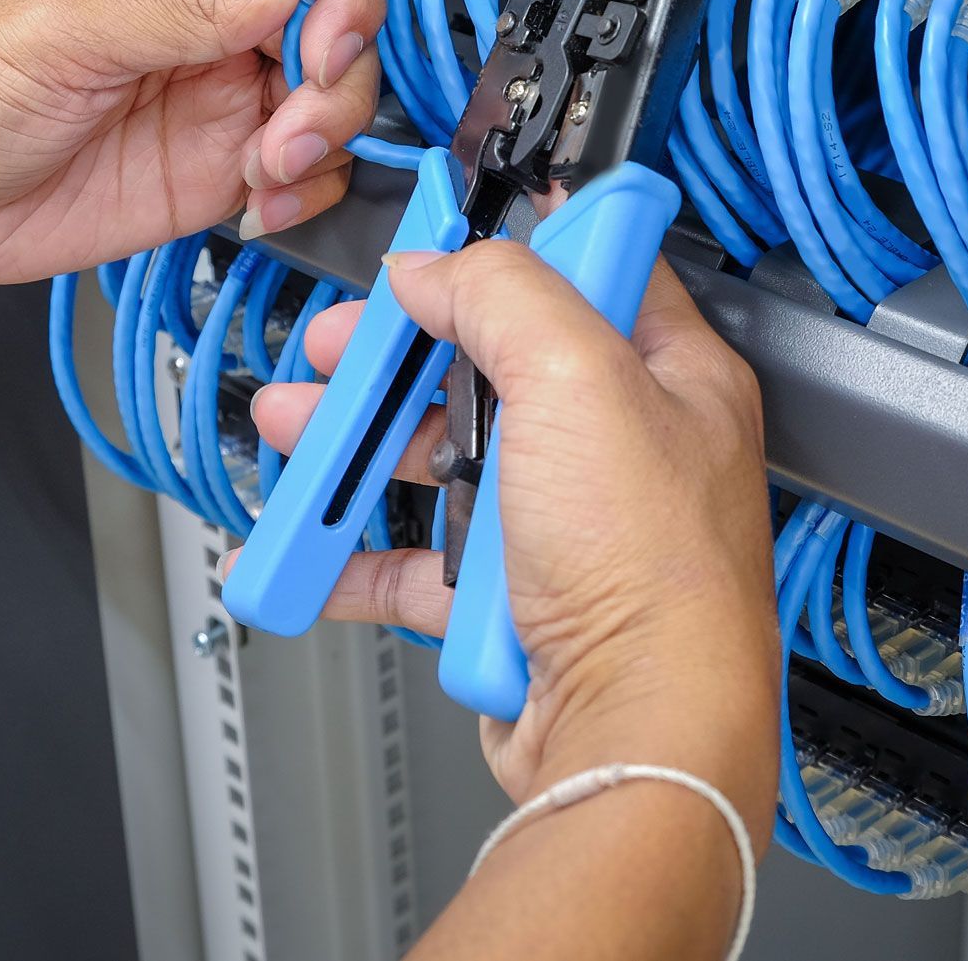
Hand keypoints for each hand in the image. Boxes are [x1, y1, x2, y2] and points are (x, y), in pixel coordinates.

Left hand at [0, 0, 382, 285]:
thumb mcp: (63, 35)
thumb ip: (186, 8)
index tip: (321, 41)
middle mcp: (216, 30)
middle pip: (340, 29)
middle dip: (338, 81)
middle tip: (288, 129)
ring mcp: (223, 105)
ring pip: (335, 106)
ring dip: (326, 143)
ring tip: (266, 173)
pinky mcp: (219, 177)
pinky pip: (307, 178)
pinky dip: (308, 196)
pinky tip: (259, 208)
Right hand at [223, 244, 779, 841]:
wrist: (636, 730)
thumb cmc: (653, 572)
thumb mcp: (577, 378)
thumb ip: (504, 297)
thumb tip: (440, 265)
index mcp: (669, 375)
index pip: (590, 271)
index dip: (512, 247)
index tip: (440, 236)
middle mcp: (627, 446)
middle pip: (496, 366)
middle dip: (402, 352)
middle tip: (340, 342)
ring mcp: (571, 526)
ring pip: (449, 462)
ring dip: (364, 443)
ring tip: (299, 426)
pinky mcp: (520, 601)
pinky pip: (424, 563)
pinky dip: (361, 553)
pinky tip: (314, 541)